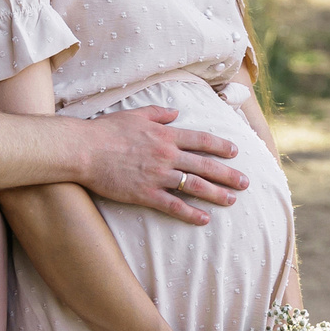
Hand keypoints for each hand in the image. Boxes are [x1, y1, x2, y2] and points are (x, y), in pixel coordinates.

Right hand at [80, 107, 247, 223]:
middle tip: (246, 182)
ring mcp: (158, 175)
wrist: (83, 149)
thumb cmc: (106, 130)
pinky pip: (173, 205)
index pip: (201, 140)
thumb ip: (158, 113)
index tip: (235, 152)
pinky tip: (204, 219)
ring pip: (195, 186)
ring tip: (231, 200)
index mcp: (165, 135)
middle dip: (228, 174)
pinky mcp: (145, 194)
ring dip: (216, 194)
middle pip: (205, 165)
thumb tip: (175, 112)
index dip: (221, 146)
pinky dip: (191, 213)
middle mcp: (167, 155)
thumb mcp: (135, 114)